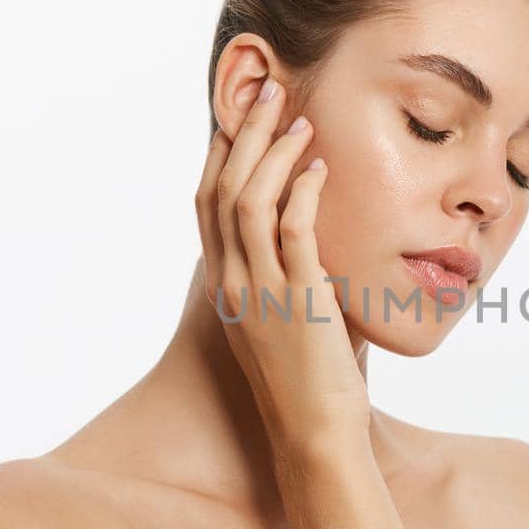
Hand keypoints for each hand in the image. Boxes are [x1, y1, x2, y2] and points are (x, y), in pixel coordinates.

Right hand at [193, 77, 370, 449]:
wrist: (314, 437)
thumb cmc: (311, 382)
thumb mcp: (286, 319)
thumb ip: (289, 276)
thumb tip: (311, 237)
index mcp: (225, 288)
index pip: (207, 207)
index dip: (219, 156)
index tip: (237, 116)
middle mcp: (233, 285)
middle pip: (222, 191)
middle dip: (244, 135)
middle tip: (267, 91)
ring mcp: (262, 293)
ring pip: (250, 203)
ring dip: (273, 153)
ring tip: (298, 118)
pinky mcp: (299, 302)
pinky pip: (293, 232)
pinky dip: (304, 192)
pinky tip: (321, 168)